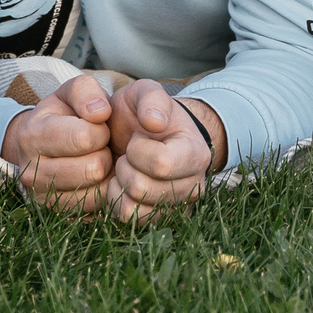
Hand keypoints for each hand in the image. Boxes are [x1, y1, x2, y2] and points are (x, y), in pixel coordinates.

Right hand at [0, 74, 114, 212]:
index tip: (97, 126)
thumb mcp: (71, 92)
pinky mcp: (56, 215)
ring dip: (106, 175)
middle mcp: (30, 171)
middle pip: (93, 168)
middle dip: (105, 153)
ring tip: (96, 160)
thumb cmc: (64, 115)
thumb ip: (86, 90)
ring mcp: (41, 198)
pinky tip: (97, 179)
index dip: (101, 129)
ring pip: (96, 192)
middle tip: (99, 147)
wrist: (44, 146)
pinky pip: (95, 210)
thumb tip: (100, 112)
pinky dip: (103, 193)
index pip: (84, 137)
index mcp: (31, 135)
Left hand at [102, 81, 217, 222]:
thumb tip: (154, 122)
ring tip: (126, 166)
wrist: (150, 135)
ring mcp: (177, 208)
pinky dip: (117, 200)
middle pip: (142, 188)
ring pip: (133, 208)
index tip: (137, 136)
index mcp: (196, 155)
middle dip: (124, 166)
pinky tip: (121, 182)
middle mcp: (193, 187)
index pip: (161, 163)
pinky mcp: (159, 220)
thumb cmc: (148, 113)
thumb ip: (151, 99)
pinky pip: (128, 219)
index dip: (138, 149)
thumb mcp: (147, 93)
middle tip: (128, 152)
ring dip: (120, 184)